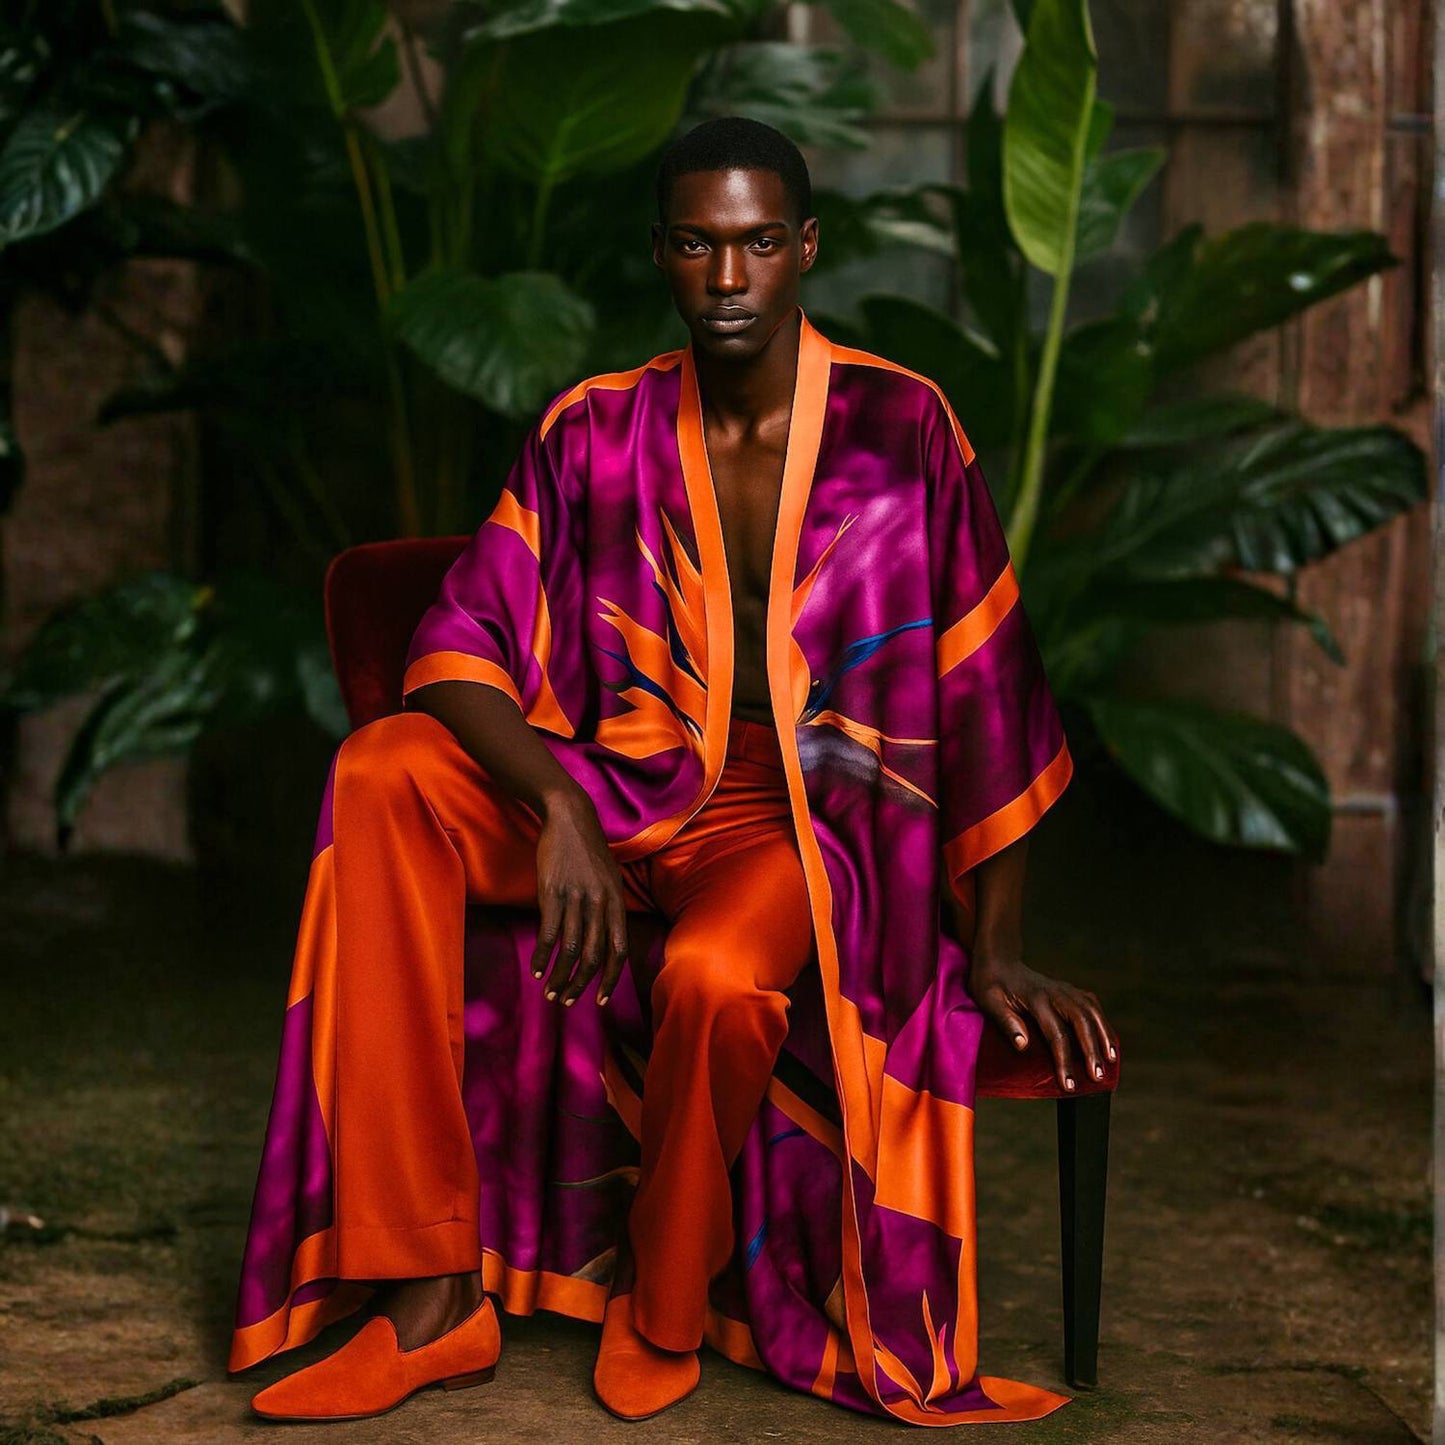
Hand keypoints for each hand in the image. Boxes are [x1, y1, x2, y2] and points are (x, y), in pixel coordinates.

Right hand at [529, 797, 630, 1007]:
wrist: (570, 817)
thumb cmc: (589, 850)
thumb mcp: (610, 878)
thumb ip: (609, 909)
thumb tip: (604, 940)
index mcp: (617, 902)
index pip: (618, 950)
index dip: (609, 978)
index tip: (599, 1000)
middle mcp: (600, 903)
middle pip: (593, 956)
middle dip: (580, 985)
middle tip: (566, 1001)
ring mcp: (576, 898)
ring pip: (570, 950)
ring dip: (559, 976)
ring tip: (549, 992)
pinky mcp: (552, 892)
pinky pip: (549, 933)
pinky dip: (542, 956)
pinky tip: (535, 968)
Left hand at [967, 953, 1117, 1092]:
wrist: (997, 960)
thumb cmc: (990, 984)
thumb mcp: (989, 1002)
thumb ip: (1007, 1022)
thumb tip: (1024, 1046)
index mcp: (1035, 999)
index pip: (1056, 1034)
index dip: (1064, 1061)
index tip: (1068, 1085)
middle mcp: (1054, 992)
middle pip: (1081, 1021)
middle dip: (1092, 1050)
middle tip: (1097, 1076)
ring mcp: (1064, 989)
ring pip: (1091, 1011)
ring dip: (1104, 1035)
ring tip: (1111, 1061)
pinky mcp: (1068, 989)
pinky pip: (1091, 1004)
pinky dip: (1102, 1021)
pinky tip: (1108, 1039)